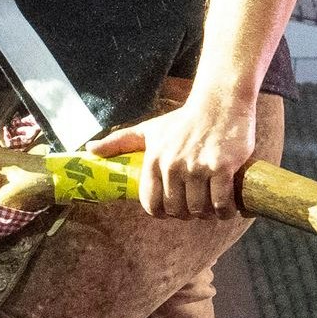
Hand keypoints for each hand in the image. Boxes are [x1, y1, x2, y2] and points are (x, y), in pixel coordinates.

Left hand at [89, 89, 254, 221]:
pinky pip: (221, 203)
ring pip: (198, 209)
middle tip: (196, 208)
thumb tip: (89, 149)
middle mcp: (172, 165)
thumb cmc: (183, 119)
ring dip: (206, 215)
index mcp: (153, 160)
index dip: (162, 212)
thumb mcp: (149, 130)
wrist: (219, 102)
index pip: (151, 204)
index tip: (173, 210)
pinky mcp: (222, 167)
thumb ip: (118, 142)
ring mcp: (197, 167)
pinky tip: (227, 209)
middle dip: (186, 214)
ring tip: (212, 209)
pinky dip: (225, 211)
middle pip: (176, 210)